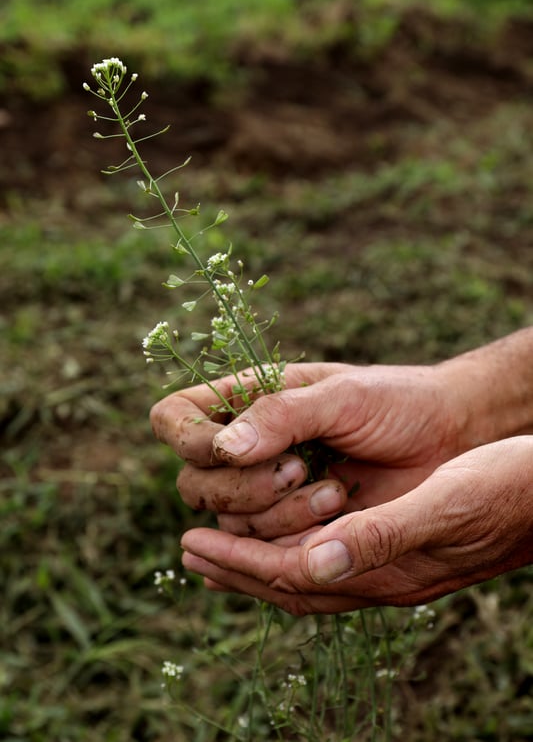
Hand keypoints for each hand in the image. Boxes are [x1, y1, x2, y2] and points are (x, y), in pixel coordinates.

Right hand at [151, 361, 475, 538]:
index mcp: (247, 401)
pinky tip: (329, 520)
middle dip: (243, 487)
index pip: (174, 419)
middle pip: (194, 483)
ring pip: (229, 524)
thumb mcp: (340, 396)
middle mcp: (247, 448)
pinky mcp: (294, 530)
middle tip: (299, 469)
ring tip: (335, 493)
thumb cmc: (396, 402)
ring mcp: (268, 492)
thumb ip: (280, 415)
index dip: (186, 439)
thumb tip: (222, 448)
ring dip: (277, 516)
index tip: (229, 447)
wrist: (449, 438)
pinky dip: (291, 541)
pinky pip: (263, 551)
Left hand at [180, 437, 532, 613]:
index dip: (237, 559)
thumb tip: (311, 562)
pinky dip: (297, 552)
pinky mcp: (405, 549)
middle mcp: (384, 577)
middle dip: (237, 568)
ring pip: (310, 575)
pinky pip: (333, 561)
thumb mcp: (443, 503)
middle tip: (189, 552)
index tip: (191, 544)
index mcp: (386, 570)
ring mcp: (395, 568)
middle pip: (291, 584)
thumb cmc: (504, 489)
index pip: (290, 574)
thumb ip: (380, 534)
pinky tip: (292, 537)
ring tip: (225, 548)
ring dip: (262, 561)